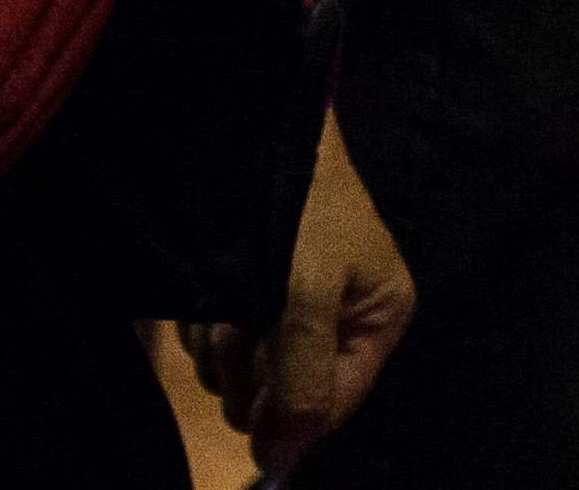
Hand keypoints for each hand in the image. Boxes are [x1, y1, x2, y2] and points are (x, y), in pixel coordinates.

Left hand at [190, 117, 412, 468]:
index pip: (335, 403)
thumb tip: (284, 464)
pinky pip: (214, 342)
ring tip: (225, 299)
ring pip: (240, 371)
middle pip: (282, 392)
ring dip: (222, 345)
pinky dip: (203, 326)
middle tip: (244, 324)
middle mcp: (336, 321)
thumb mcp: (308, 294)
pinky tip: (207, 294)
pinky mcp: (245, 293)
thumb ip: (302, 381)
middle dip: (253, 367)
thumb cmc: (298, 207)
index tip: (257, 408)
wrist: (253, 123)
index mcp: (376, 319)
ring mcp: (287, 308)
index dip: (292, 415)